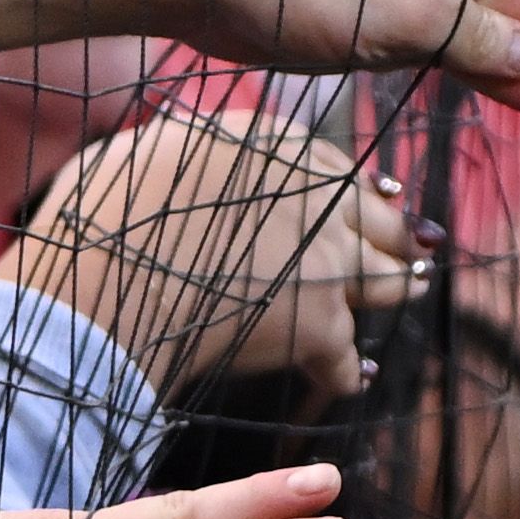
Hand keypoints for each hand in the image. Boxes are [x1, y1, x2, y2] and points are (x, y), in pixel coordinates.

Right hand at [0, 98, 409, 397]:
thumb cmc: (102, 221)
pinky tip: (354, 377)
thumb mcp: (144, 152)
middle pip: (375, 216)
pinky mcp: (320, 325)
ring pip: (387, 277)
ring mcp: (325, 261)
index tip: (374, 196)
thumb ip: (186, 145)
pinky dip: (349, 371)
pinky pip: (348, 356)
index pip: (332, 164)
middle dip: (397, 231)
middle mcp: (314, 196)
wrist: (107, 290)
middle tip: (417, 244)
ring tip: (409, 288)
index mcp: (273, 147)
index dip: (352, 187)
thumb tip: (184, 141)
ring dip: (396, 286)